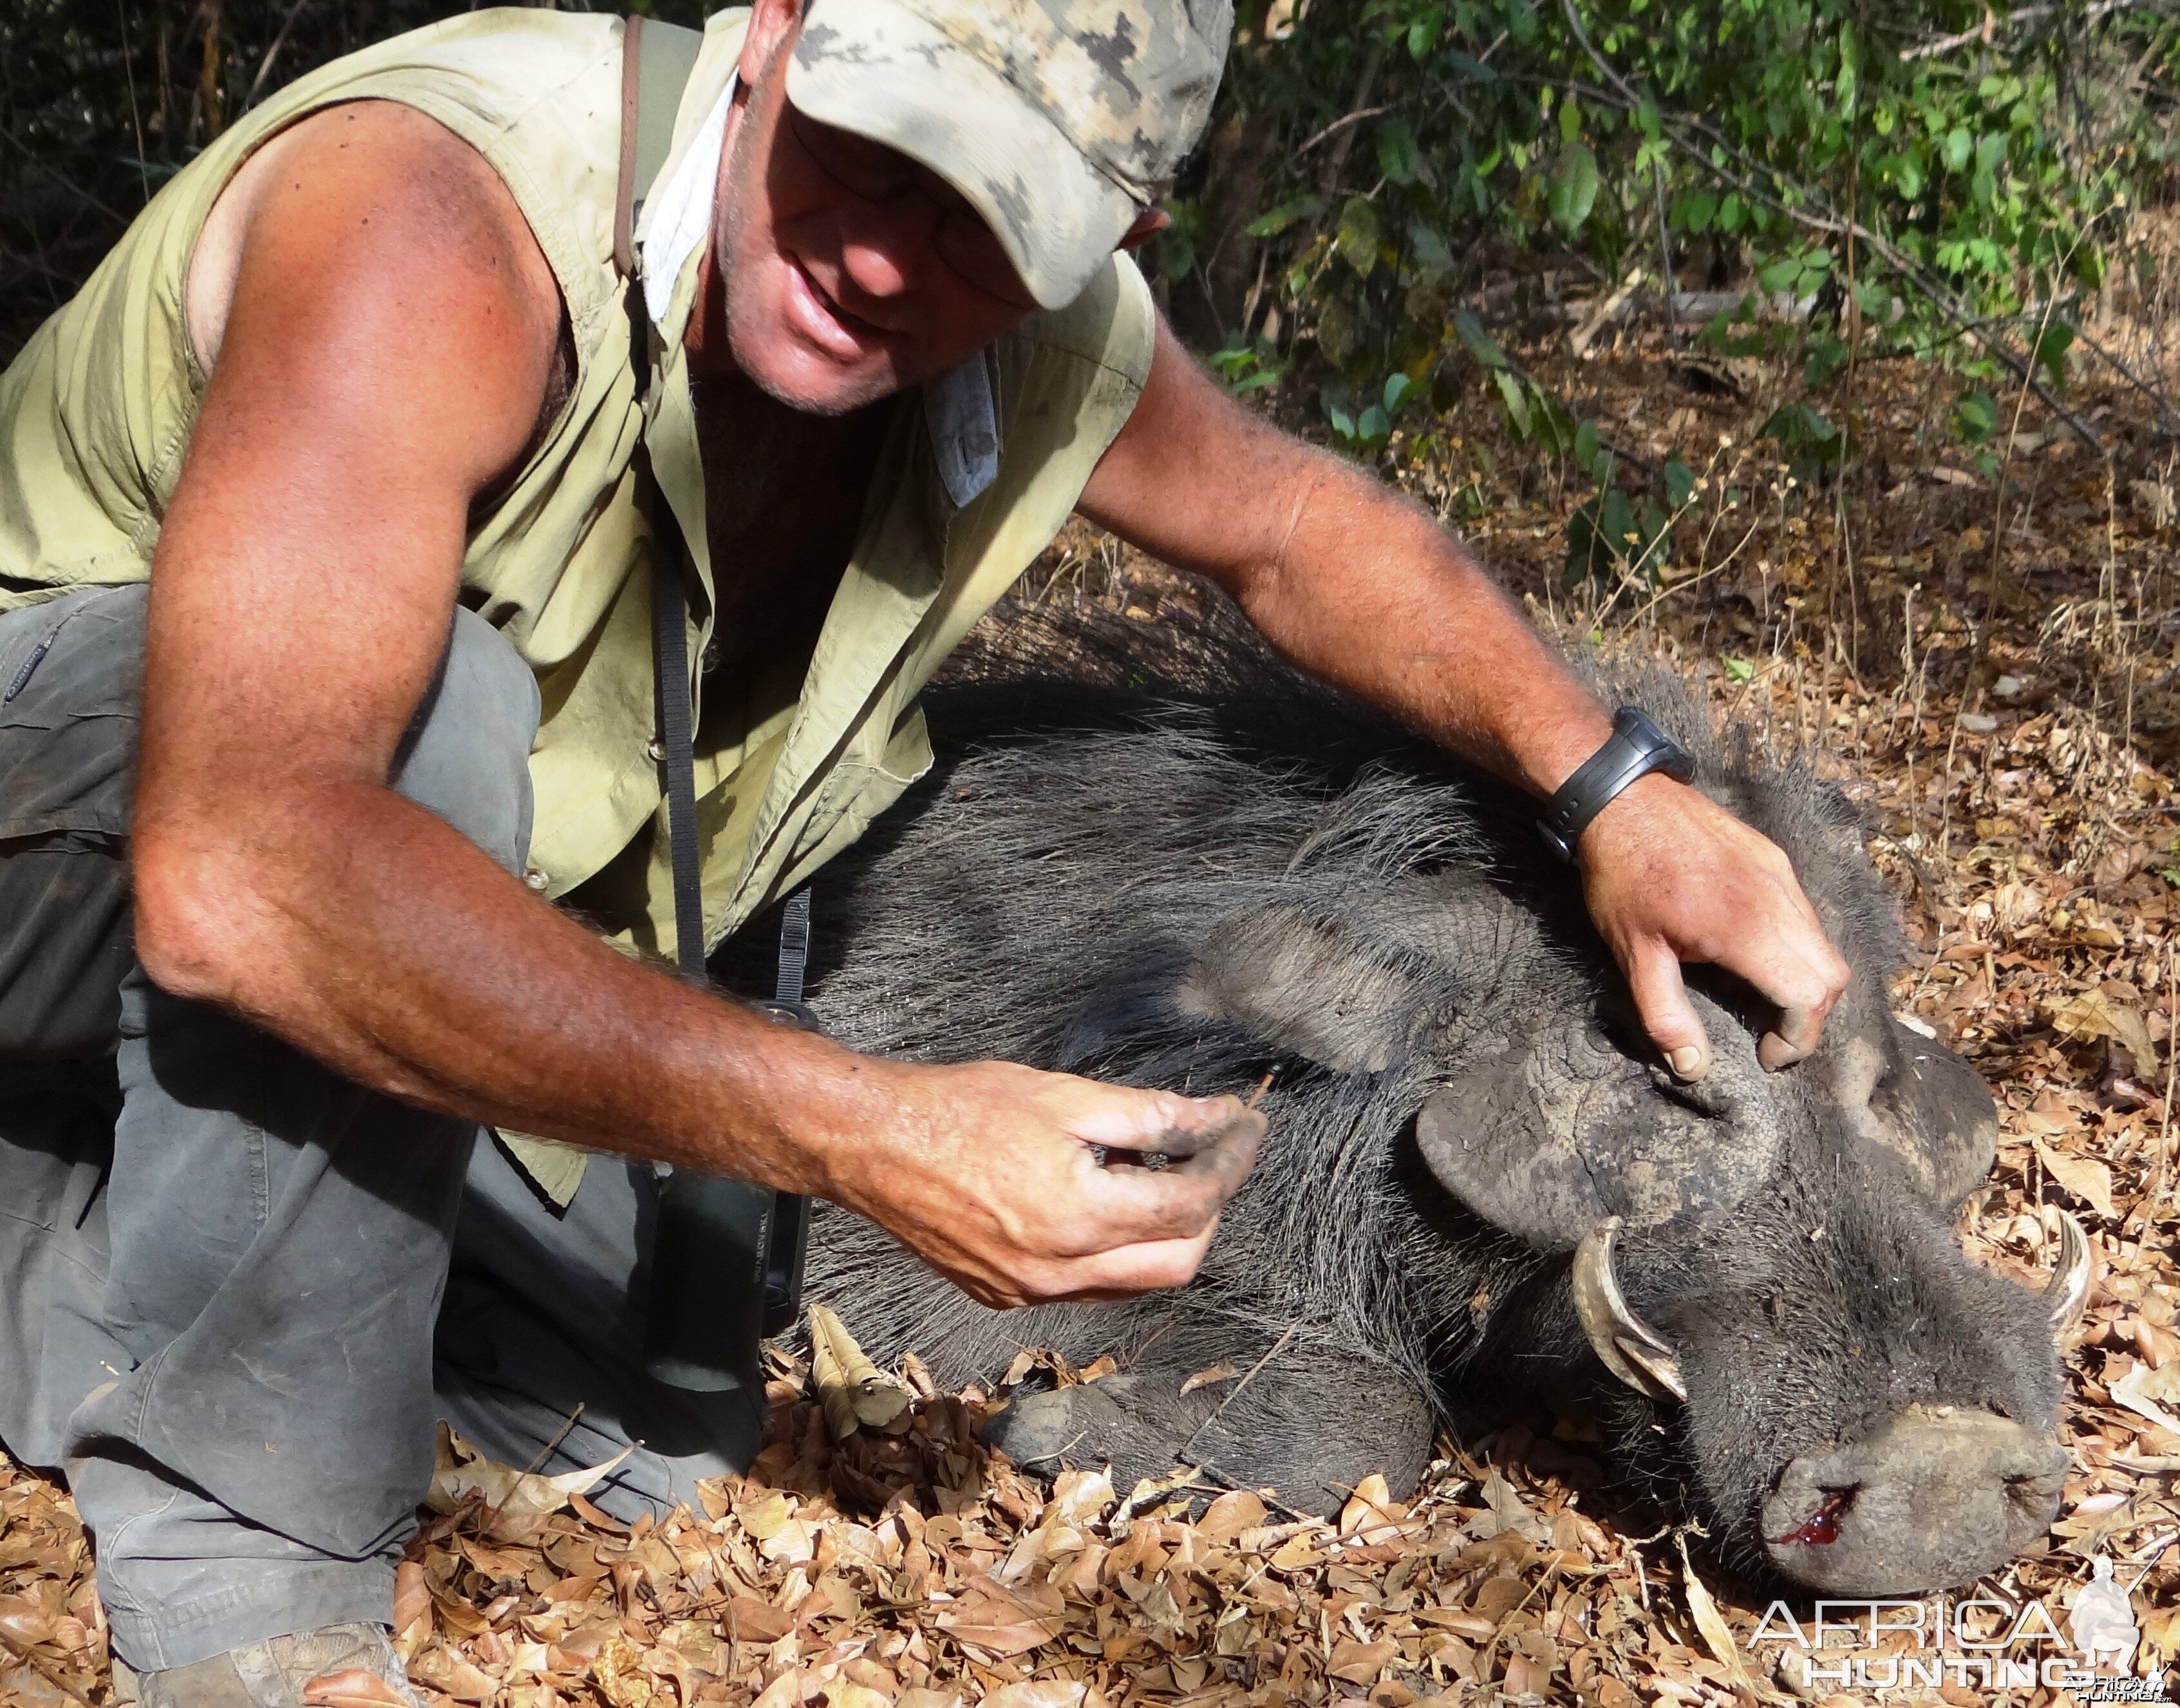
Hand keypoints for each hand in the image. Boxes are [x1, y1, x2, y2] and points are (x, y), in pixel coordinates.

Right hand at [834, 1061, 1263, 1308]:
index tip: (1245, 1128)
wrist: (871, 1144)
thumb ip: (1148, 1116)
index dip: (1229, 1163)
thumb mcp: (1064, 1096)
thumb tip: (1216, 1118)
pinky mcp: (1005, 1296)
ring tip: (1164, 1174)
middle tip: (1216, 1155)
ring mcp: (1029, 1293)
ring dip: (1166, 1235)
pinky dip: (1116, 1250)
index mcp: (1077, 1218)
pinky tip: (1106, 1201)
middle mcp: (1057, 1271)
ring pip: (1135, 1282)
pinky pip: (1088, 1287)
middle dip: (1211, 1209)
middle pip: (1177, 1262)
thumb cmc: (959, 1109)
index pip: (1189, 1205)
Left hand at [1578, 772, 1851, 1077]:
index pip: (1809, 995)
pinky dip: (1796, 949)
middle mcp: (1777, 899)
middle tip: (1768, 1035)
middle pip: (1832, 975)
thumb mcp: (1633, 954)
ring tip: (1758, 1000)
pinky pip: (1806, 915)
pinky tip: (1753, 956)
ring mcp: (1781, 874)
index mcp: (1744, 927)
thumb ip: (1665, 1016)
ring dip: (1804, 983)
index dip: (1799, 1038)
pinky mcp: (1775, 859)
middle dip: (1809, 1017)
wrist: (1622, 799)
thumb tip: (1692, 1069)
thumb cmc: (1622, 876)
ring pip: (1824, 944)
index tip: (1767, 1056)